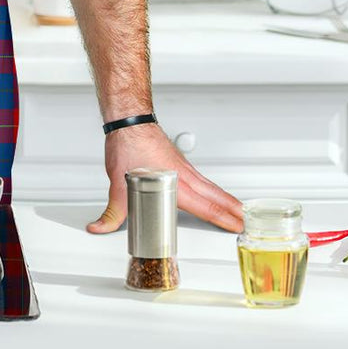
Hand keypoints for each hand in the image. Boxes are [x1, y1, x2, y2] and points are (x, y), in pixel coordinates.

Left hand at [87, 123, 243, 233]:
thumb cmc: (127, 145)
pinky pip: (203, 178)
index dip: (223, 218)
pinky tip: (213, 192)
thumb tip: (100, 227)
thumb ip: (112, 212)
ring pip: (211, 187)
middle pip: (215, 197)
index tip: (238, 227)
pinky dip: (214, 188)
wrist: (129, 120)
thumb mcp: (117, 184)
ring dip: (226, 199)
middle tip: (247, 222)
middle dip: (233, 211)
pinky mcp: (179, 162)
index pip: (205, 206)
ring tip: (239, 211)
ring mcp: (183, 167)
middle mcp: (183, 175)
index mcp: (174, 183)